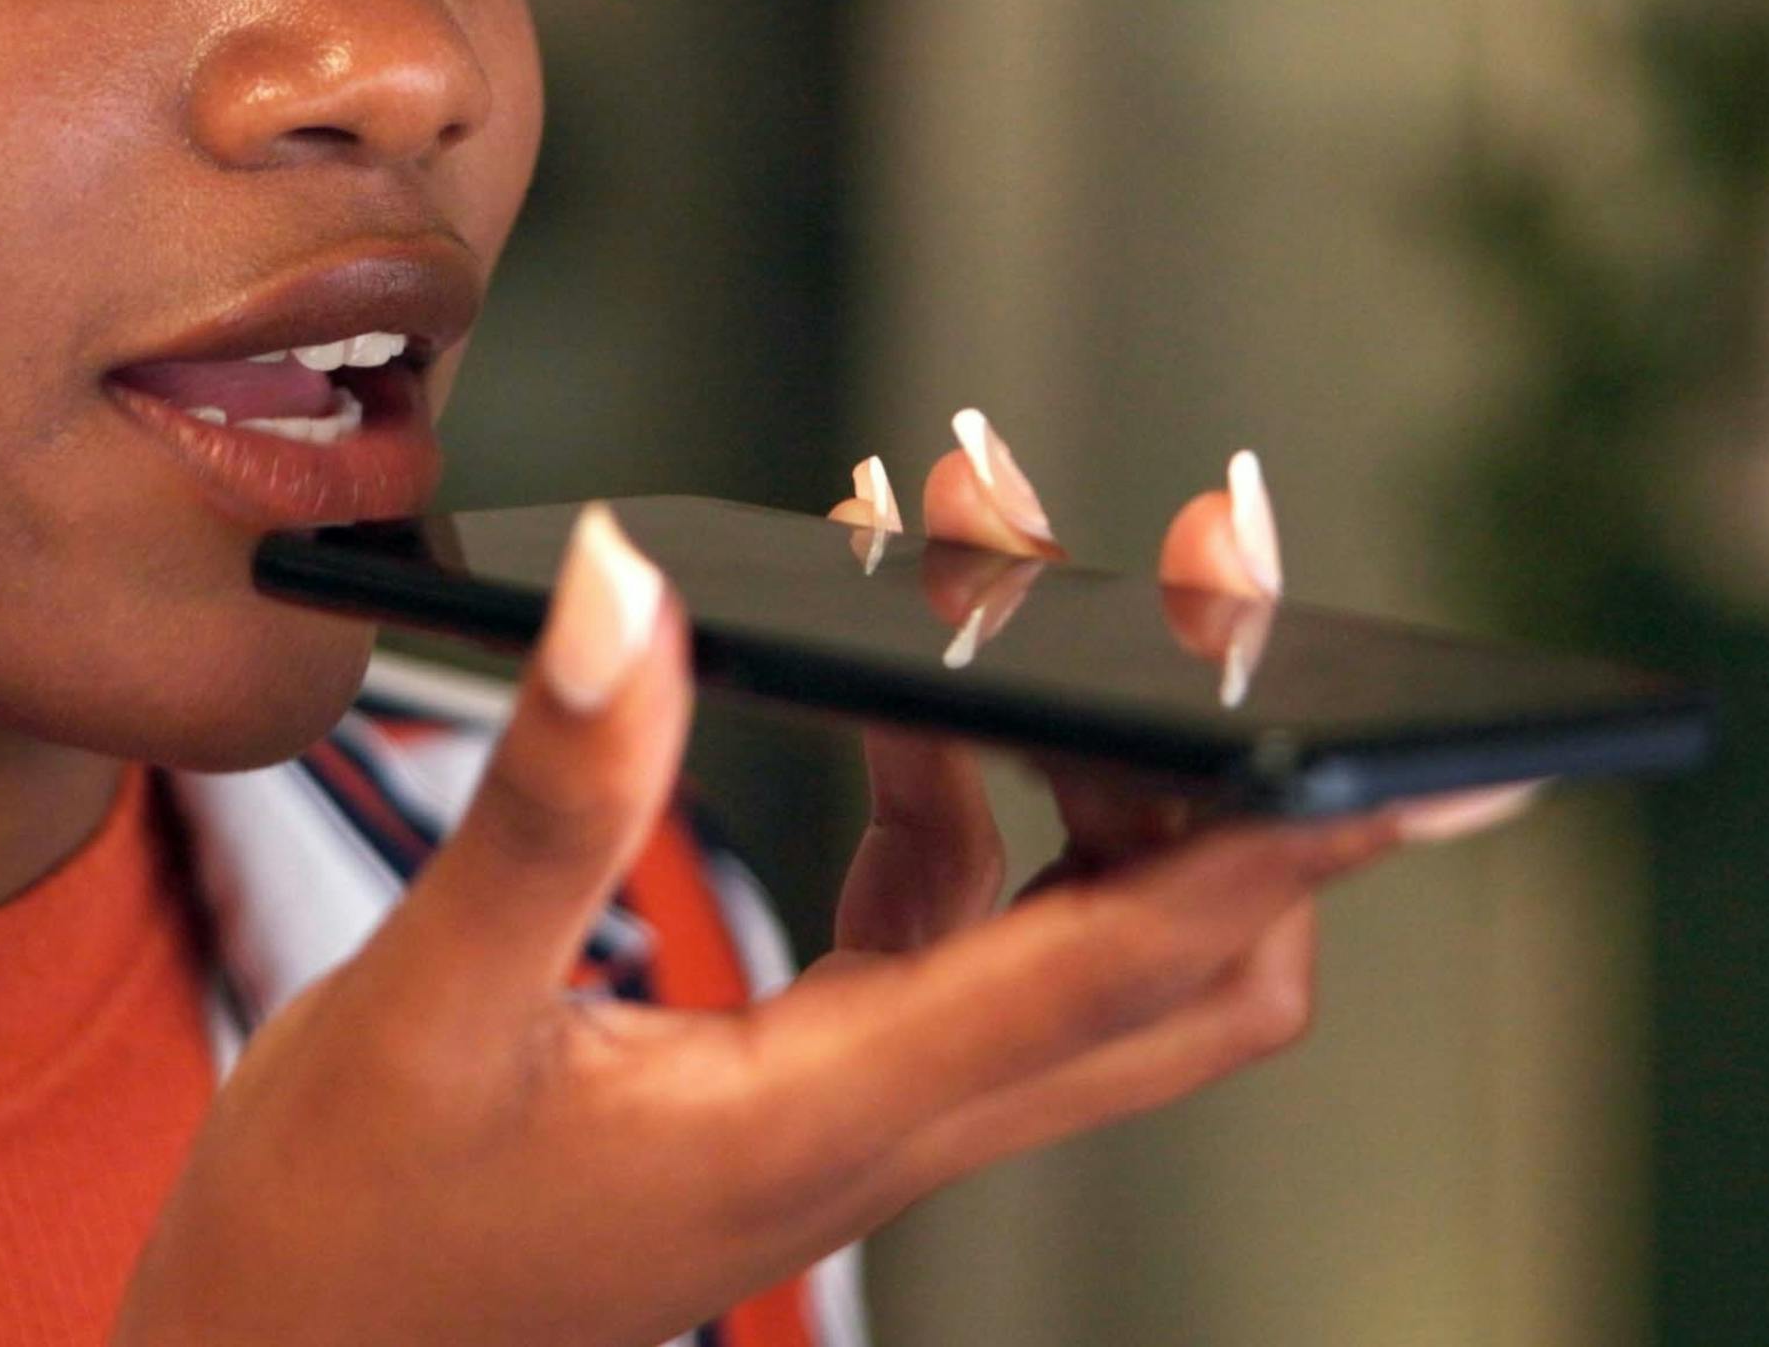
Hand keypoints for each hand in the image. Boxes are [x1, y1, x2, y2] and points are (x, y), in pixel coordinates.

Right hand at [113, 450, 1413, 1346]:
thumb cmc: (338, 1238)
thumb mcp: (420, 1007)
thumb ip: (549, 799)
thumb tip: (637, 580)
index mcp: (823, 1123)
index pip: (1133, 965)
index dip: (1296, 837)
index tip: (1429, 738)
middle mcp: (884, 1126)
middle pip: (1183, 963)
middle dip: (1227, 753)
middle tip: (1190, 552)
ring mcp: (858, 1107)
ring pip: (1083, 935)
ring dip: (1076, 737)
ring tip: (968, 531)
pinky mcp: (806, 1079)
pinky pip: (958, 923)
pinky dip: (957, 778)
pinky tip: (875, 666)